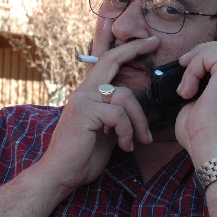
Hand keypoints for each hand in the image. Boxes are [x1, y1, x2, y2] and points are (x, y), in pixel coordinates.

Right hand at [35, 25, 159, 196]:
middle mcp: (84, 91)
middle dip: (135, 48)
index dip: (125, 49)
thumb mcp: (106, 132)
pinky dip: (127, 132)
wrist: (60, 175)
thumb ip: (117, 117)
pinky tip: (125, 147)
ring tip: (139, 140)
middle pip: (112, 60)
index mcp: (89, 94)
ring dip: (138, 121)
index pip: (106, 63)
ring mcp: (83, 99)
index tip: (146, 40)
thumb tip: (135, 111)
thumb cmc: (83, 156)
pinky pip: (119, 114)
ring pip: (125, 96)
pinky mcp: (86, 112)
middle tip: (155, 41)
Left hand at [174, 40, 216, 166]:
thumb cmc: (202, 132)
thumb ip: (201, 86)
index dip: (211, 54)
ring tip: (185, 87)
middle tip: (183, 65)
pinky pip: (206, 56)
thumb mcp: (201, 102)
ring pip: (215, 48)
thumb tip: (185, 79)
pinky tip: (187, 92)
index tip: (190, 66)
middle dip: (203, 51)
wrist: (210, 143)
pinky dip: (191, 71)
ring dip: (194, 63)